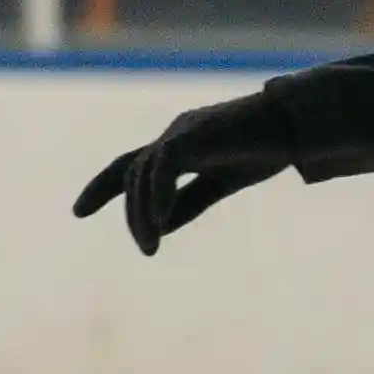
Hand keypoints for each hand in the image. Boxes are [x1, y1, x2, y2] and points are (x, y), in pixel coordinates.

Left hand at [72, 101, 279, 256]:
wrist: (295, 125)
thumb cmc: (264, 149)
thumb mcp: (222, 183)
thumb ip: (189, 202)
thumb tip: (159, 227)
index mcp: (178, 146)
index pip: (130, 166)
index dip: (102, 188)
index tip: (78, 212)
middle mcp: (173, 135)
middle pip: (131, 172)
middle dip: (128, 212)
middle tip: (146, 248)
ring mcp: (182, 131)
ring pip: (143, 172)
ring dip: (143, 212)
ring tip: (152, 244)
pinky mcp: (194, 134)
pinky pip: (164, 166)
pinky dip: (159, 195)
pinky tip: (160, 223)